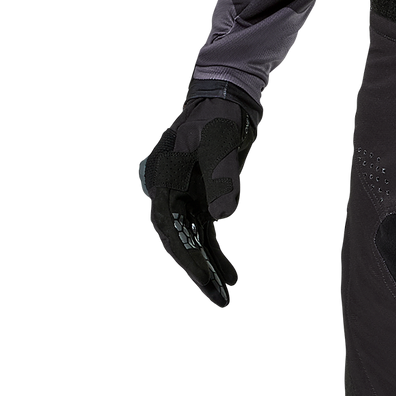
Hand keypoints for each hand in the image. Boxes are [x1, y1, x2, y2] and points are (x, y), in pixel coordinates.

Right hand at [138, 82, 262, 310]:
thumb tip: (225, 219)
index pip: (167, 222)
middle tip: (216, 299)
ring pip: (191, 239)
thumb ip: (223, 177)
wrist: (229, 96)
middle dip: (195, 269)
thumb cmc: (219, 112)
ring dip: (207, 267)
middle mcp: (169, 189)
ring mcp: (185, 195)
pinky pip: (206, 232)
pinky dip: (216, 253)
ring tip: (224, 296)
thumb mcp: (221, 140)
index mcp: (164, 174)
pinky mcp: (202, 197)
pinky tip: (231, 275)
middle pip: (176, 237)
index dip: (183, 252)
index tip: (202, 274)